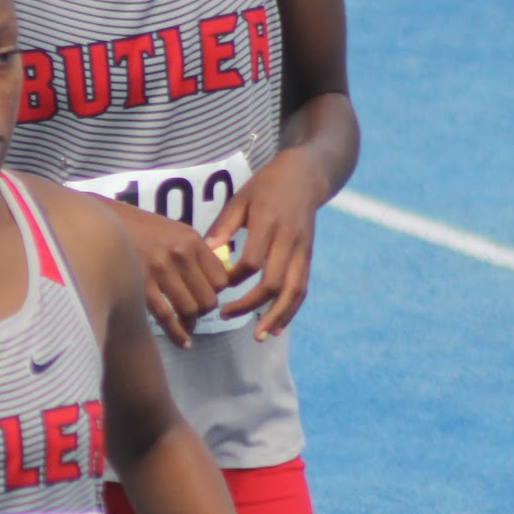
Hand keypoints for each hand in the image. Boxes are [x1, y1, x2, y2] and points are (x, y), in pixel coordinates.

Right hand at [103, 200, 230, 349]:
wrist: (98, 224)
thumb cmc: (133, 228)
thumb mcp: (169, 230)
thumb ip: (191, 252)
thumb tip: (211, 278)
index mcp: (190, 239)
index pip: (221, 278)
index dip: (216, 293)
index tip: (207, 296)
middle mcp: (179, 254)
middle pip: (208, 298)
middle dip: (204, 311)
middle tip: (195, 313)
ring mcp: (159, 270)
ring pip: (190, 310)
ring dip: (190, 324)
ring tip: (187, 326)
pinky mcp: (140, 285)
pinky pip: (167, 318)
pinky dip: (178, 334)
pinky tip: (183, 342)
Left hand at [205, 149, 328, 339]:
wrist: (305, 176)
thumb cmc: (266, 186)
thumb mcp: (241, 198)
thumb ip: (224, 226)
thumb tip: (206, 251)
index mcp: (268, 222)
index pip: (252, 261)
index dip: (232, 278)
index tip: (216, 285)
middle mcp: (288, 239)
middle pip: (273, 282)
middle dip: (249, 304)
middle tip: (225, 315)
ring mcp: (301, 250)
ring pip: (293, 292)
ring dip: (276, 317)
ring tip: (259, 336)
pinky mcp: (307, 257)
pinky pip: (301, 289)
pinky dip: (290, 311)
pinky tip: (276, 328)